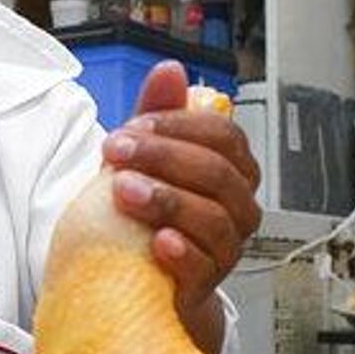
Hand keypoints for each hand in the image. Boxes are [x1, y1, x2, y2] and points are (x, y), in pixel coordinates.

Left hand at [103, 61, 261, 349]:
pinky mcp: (207, 284)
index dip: (177, 127)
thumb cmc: (146, 217)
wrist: (140, 284)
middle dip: (162, 157)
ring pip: (213, 217)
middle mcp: (238, 207)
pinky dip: (182, 251)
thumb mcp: (145, 161)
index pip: (222, 135)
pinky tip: (157, 241)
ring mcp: (227, 247)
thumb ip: (158, 116)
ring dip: (166, 199)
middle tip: (116, 152)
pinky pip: (204, 265)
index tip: (131, 127)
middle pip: (216, 172)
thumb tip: (170, 69)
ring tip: (124, 191)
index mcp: (231, 169)